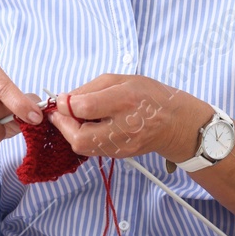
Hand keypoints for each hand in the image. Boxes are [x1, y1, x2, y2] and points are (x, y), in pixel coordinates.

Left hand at [47, 75, 213, 162]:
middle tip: (60, 114)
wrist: (174, 122)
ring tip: (74, 119)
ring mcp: (122, 145)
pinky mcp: (120, 155)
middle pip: (79, 137)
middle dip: (63, 125)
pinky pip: (92, 150)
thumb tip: (65, 100)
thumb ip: (90, 88)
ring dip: (71, 132)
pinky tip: (87, 127)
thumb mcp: (120, 80)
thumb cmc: (148, 96)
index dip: (66, 104)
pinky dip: (83, 138)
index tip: (62, 100)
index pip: (84, 107)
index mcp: (124, 100)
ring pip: (83, 147)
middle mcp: (124, 126)